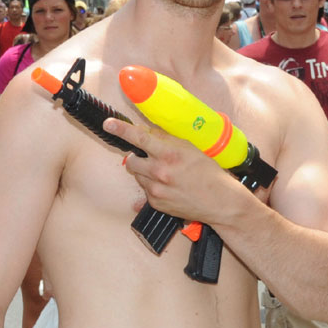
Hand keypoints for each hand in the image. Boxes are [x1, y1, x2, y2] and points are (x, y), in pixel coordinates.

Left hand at [102, 117, 248, 225]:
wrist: (219, 201)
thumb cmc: (208, 173)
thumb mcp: (189, 148)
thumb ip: (165, 139)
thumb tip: (145, 131)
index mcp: (169, 154)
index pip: (139, 138)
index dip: (121, 129)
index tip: (108, 124)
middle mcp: (159, 172)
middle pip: (131, 160)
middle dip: (136, 157)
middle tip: (150, 158)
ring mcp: (156, 189)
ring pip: (137, 176)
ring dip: (145, 172)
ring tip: (165, 174)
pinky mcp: (156, 203)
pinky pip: (145, 190)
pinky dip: (153, 186)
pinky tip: (169, 187)